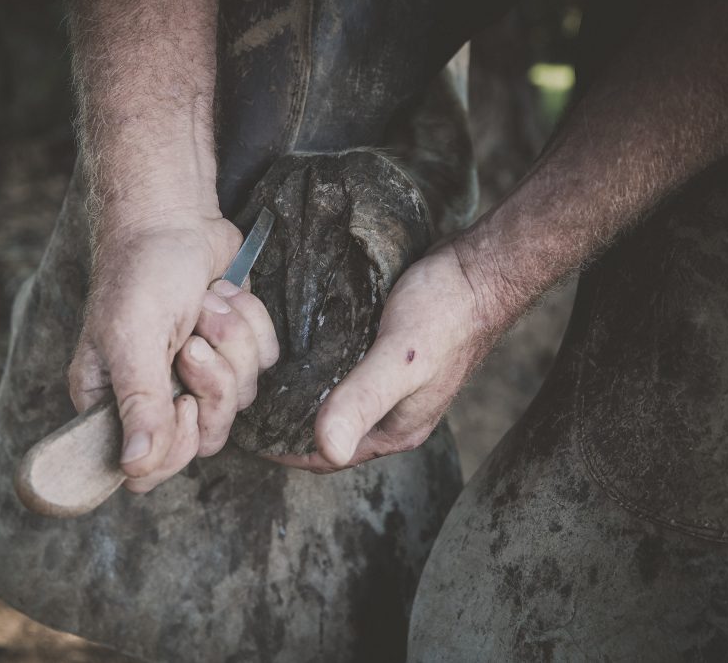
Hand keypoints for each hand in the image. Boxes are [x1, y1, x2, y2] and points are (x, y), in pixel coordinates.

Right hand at [68, 211, 276, 492]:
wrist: (175, 216)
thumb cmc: (141, 272)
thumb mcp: (132, 339)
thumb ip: (138, 405)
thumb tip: (133, 470)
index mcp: (112, 402)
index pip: (150, 468)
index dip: (179, 444)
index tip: (185, 403)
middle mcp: (154, 397)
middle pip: (207, 436)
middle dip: (214, 382)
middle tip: (194, 340)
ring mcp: (198, 375)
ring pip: (241, 398)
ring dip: (232, 343)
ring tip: (205, 305)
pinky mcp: (233, 350)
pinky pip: (264, 363)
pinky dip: (251, 324)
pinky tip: (223, 294)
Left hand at [270, 239, 514, 471]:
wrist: (481, 269)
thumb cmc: (445, 313)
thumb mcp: (398, 359)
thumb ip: (362, 401)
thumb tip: (326, 450)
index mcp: (396, 430)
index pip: (328, 457)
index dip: (286, 452)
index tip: (246, 435)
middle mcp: (395, 413)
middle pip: (331, 430)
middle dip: (289, 424)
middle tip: (245, 401)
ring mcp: (395, 383)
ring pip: (337, 399)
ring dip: (302, 394)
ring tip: (262, 377)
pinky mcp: (390, 353)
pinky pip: (345, 370)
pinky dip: (319, 367)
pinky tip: (296, 349)